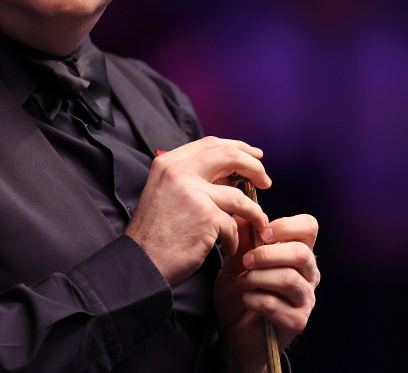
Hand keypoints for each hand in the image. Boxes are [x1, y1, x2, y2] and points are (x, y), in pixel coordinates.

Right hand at [125, 137, 270, 284]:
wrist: (141, 262)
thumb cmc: (155, 232)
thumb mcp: (166, 192)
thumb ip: (193, 178)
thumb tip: (231, 175)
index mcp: (168, 162)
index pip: (211, 143)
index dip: (238, 147)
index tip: (254, 156)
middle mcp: (179, 172)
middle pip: (229, 156)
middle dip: (254, 167)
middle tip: (266, 181)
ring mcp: (193, 193)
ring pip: (239, 196)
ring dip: (254, 212)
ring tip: (257, 223)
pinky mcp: (206, 217)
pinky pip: (233, 224)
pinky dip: (234, 238)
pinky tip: (228, 247)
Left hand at [214, 214, 319, 371]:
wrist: (233, 332)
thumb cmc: (240, 291)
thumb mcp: (236, 260)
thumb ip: (242, 237)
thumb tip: (242, 211)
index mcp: (297, 253)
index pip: (309, 227)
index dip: (287, 225)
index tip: (262, 233)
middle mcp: (308, 275)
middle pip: (302, 253)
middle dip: (268, 254)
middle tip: (246, 260)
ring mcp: (305, 300)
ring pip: (289, 279)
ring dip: (259, 277)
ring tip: (244, 282)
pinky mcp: (296, 322)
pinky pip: (276, 305)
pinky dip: (255, 299)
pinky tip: (246, 299)